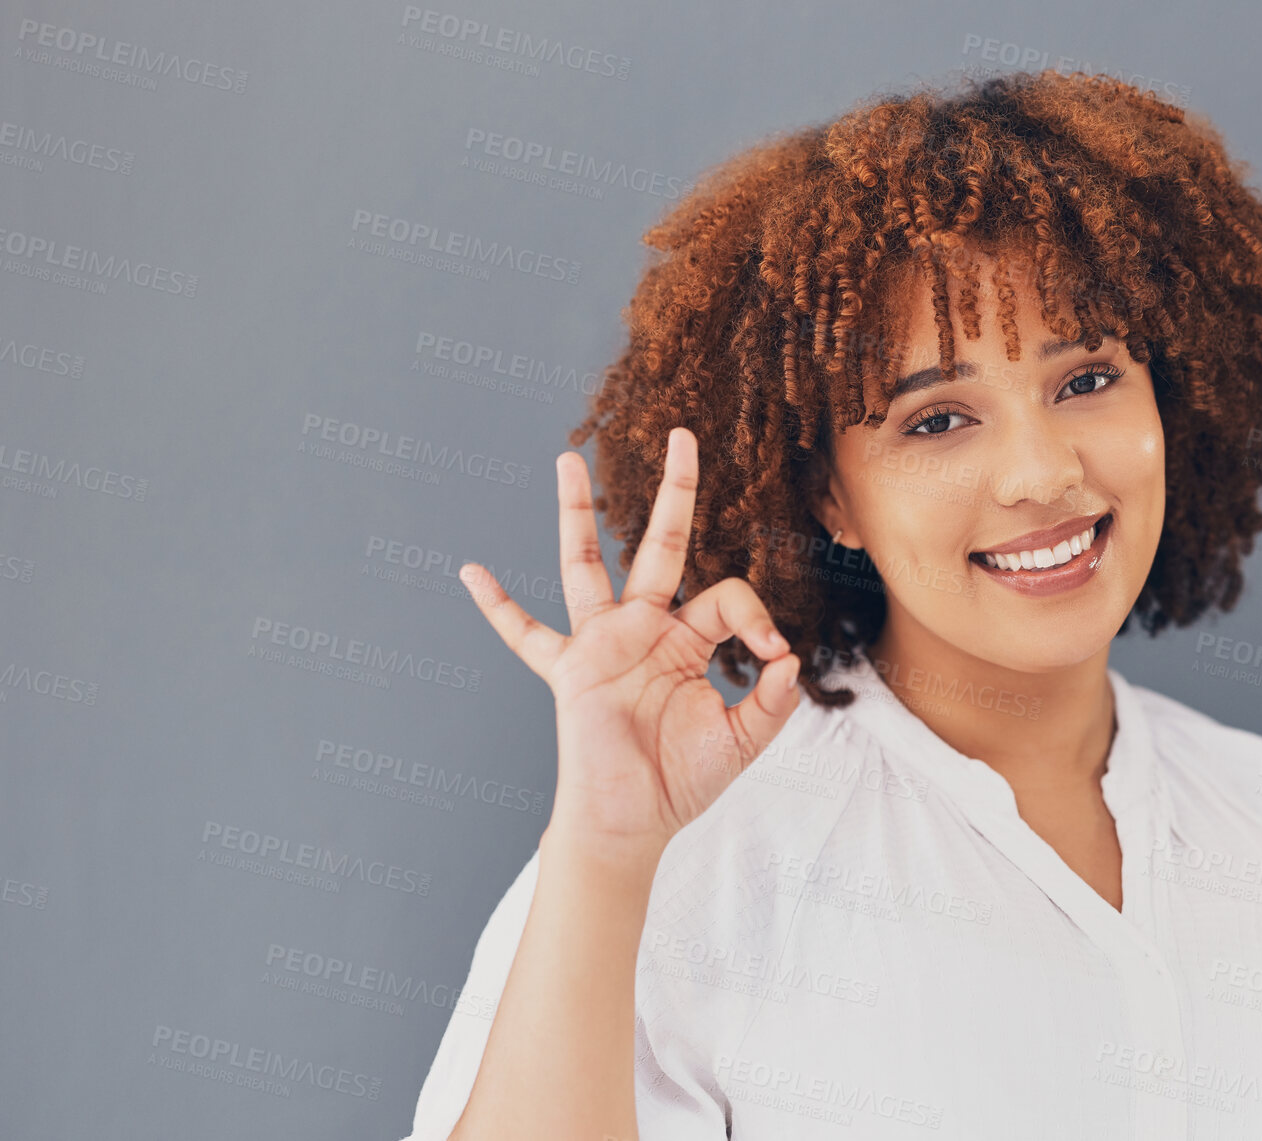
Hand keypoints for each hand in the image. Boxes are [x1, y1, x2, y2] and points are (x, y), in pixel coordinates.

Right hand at [459, 427, 801, 863]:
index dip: (755, 614)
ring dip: (576, 512)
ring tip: (567, 458)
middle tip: (685, 435)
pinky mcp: (568, 671)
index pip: (726, 593)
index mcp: (690, 638)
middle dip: (674, 491)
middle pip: (660, 544)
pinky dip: (498, 607)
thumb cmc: (684, 781)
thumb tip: (789, 656)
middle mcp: (645, 628)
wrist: (633, 822)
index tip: (771, 654)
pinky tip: (471, 572)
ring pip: (587, 563)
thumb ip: (774, 700)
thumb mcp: (743, 739)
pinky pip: (526, 634)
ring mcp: (602, 644)